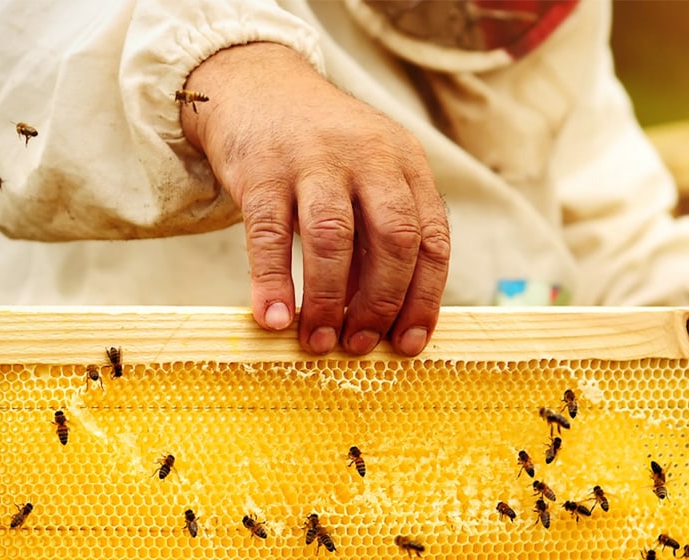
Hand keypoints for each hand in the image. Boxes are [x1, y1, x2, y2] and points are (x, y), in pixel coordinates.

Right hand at [181, 43, 449, 355]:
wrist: (257, 87)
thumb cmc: (323, 154)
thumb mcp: (369, 176)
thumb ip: (380, 238)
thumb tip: (383, 321)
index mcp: (406, 164)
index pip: (431, 239)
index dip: (423, 299)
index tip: (407, 343)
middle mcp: (368, 156)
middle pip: (392, 239)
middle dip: (381, 302)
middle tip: (359, 344)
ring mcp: (314, 159)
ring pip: (333, 237)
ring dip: (328, 299)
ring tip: (317, 340)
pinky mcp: (261, 168)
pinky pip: (269, 234)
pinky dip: (273, 282)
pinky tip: (274, 318)